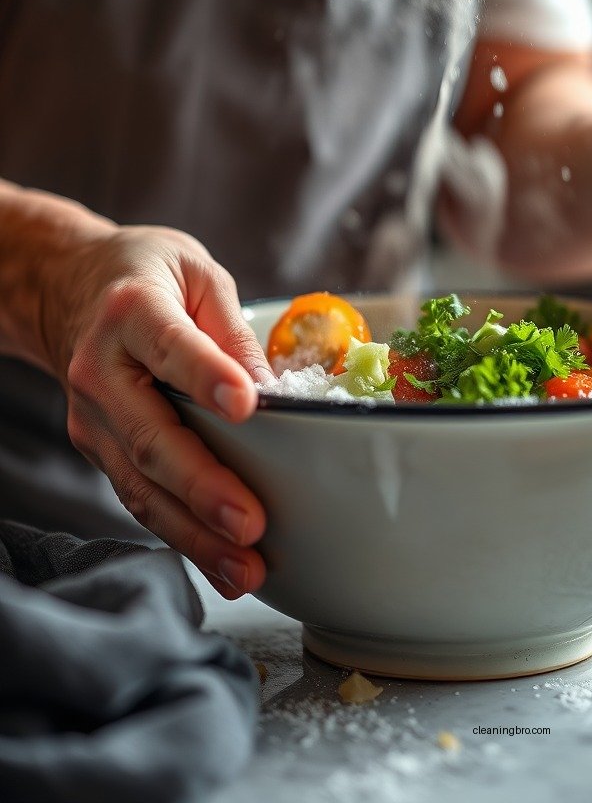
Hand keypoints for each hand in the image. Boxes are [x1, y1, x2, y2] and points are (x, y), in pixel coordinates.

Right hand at [44, 226, 271, 598]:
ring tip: (244, 567)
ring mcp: (94, 418)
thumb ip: (233, 330)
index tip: (246, 406)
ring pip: (141, 483)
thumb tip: (274, 395)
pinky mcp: (99, 448)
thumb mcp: (197, 275)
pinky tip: (221, 564)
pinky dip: (181, 533)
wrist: (67, 288)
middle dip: (203, 486)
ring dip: (194, 531)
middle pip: (151, 436)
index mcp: (132, 312)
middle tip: (250, 523)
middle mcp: (102, 371)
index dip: (207, 375)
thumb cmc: (146, 276)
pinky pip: (140, 495)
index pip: (171, 346)